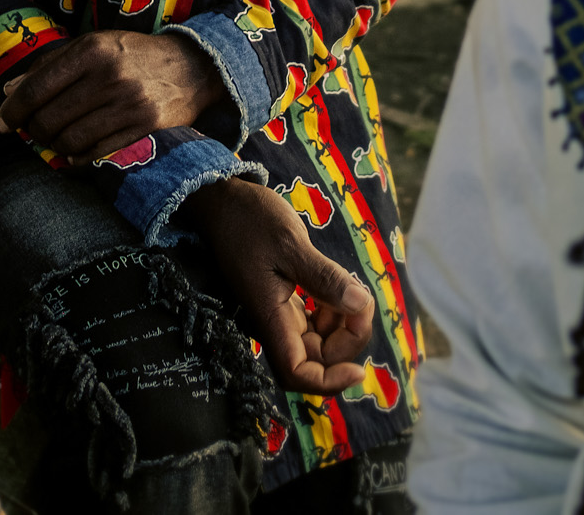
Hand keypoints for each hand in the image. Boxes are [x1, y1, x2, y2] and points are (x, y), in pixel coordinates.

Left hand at [0, 29, 226, 162]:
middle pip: (49, 120)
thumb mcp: (92, 46)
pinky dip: (78, 157)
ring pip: (69, 141)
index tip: (3, 122)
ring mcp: (129, 104)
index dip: (12, 111)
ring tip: (58, 138)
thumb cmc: (132, 55)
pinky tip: (77, 151)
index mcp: (93, 50)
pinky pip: (95, 153)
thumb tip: (8, 92)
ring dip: (55, 146)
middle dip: (33, 131)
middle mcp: (110, 76)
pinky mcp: (144, 128)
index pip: (37, 89)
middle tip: (35, 130)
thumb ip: (49, 65)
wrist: (191, 67)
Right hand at [182, 178, 374, 395]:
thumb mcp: (291, 243)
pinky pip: (314, 321)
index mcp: (269, 317)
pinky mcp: (283, 298)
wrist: (222, 200)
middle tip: (362, 300)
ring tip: (353, 288)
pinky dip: (333, 311)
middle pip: (315, 359)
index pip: (297, 373)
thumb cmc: (250, 219)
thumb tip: (359, 304)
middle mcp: (272, 322)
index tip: (360, 370)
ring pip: (317, 342)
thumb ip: (325, 278)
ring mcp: (278, 312)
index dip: (328, 382)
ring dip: (343, 325)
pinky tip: (341, 285)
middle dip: (346, 341)